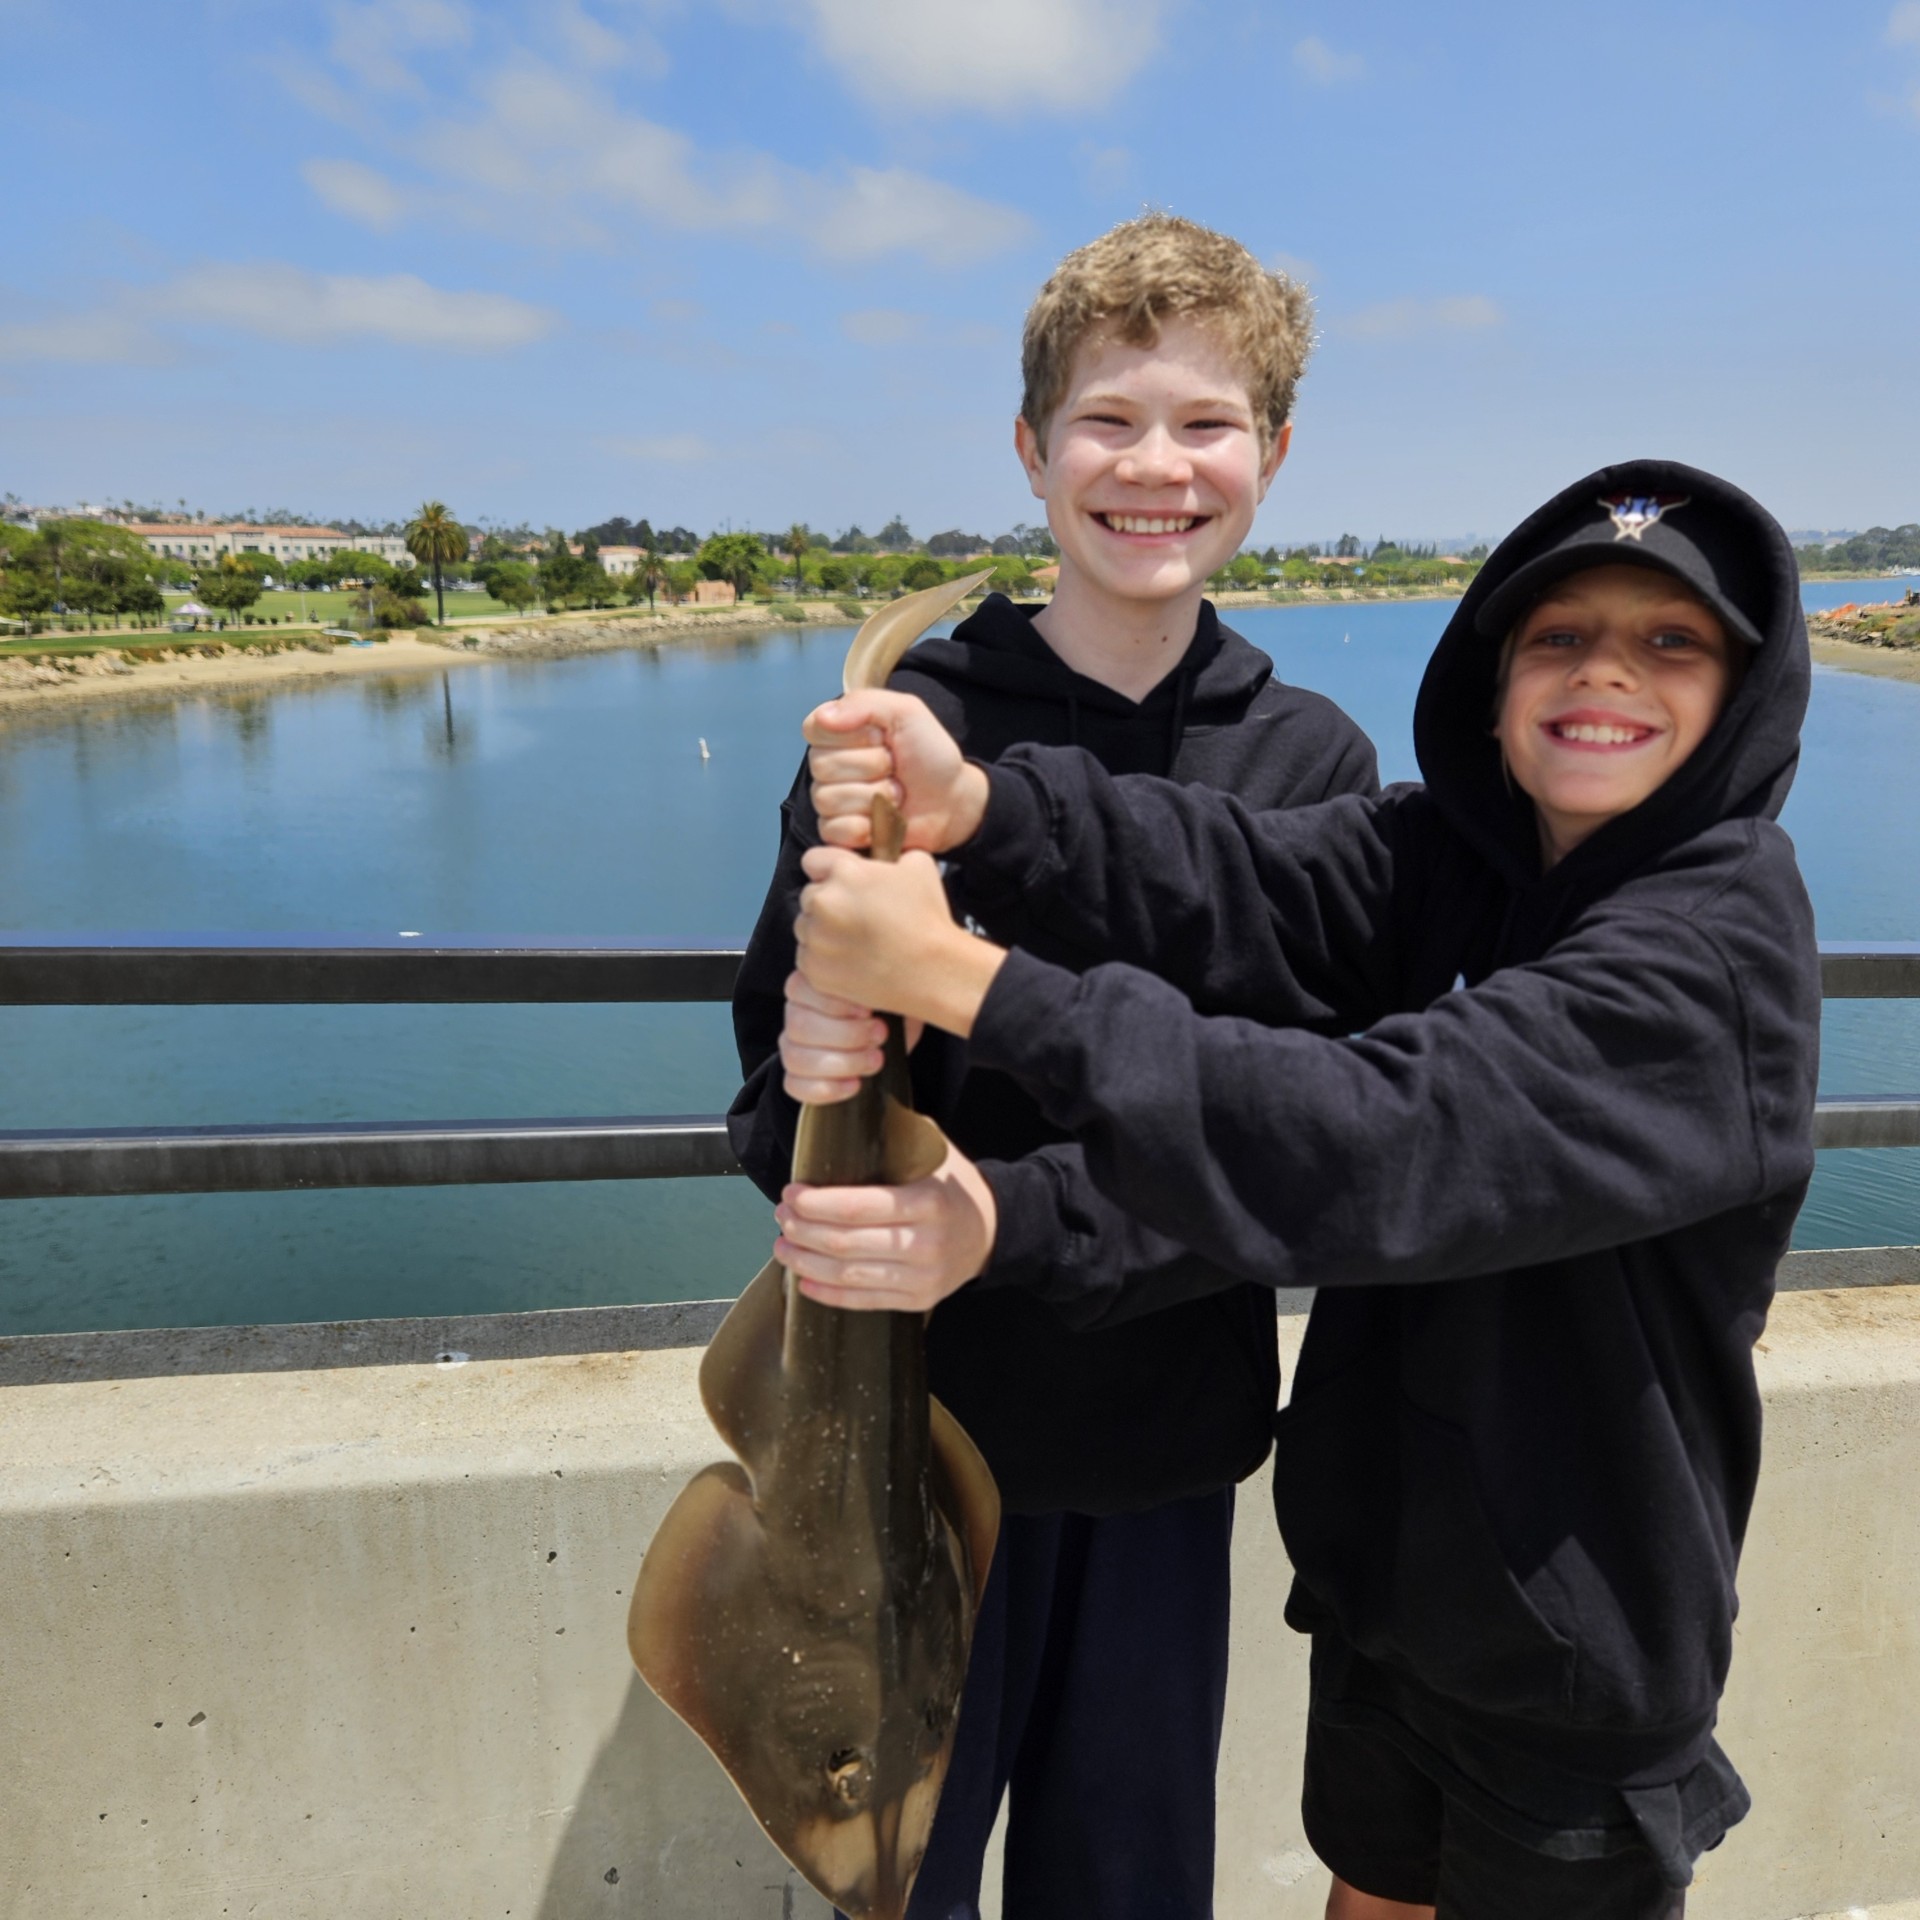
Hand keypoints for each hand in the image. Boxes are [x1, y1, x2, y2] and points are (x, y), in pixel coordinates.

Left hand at [774, 1142, 998, 1311]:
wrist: (992, 1231)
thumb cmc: (952, 1187)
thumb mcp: (933, 1152)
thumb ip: (894, 1139)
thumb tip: (839, 1124)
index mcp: (926, 1202)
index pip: (858, 1207)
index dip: (816, 1203)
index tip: (790, 1194)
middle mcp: (925, 1243)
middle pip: (846, 1243)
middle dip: (803, 1230)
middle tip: (782, 1217)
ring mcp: (922, 1277)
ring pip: (849, 1275)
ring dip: (806, 1262)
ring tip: (783, 1247)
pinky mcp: (918, 1301)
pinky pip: (864, 1301)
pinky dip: (829, 1292)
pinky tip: (805, 1281)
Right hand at [778, 970, 924, 1105]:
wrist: (890, 1038)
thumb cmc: (888, 1008)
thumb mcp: (889, 991)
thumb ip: (879, 986)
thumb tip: (885, 992)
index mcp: (809, 983)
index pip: (798, 989)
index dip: (833, 1003)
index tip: (868, 1010)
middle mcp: (794, 1012)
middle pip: (799, 1026)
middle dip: (846, 1035)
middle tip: (880, 1035)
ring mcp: (791, 1045)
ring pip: (795, 1059)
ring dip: (841, 1063)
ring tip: (875, 1060)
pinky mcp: (796, 1076)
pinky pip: (794, 1086)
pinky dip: (827, 1089)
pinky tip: (855, 1083)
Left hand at [796, 846, 1005, 1036]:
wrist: (930, 970)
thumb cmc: (927, 919)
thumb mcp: (918, 865)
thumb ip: (889, 853)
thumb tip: (881, 856)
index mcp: (843, 871)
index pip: (813, 860)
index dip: (828, 870)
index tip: (842, 882)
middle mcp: (823, 901)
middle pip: (810, 895)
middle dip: (829, 902)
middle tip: (857, 917)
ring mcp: (815, 937)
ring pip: (806, 927)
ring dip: (823, 931)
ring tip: (857, 941)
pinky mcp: (814, 969)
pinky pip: (807, 957)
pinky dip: (823, 959)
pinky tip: (852, 960)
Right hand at [805, 690, 989, 854]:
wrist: (951, 799)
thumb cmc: (928, 753)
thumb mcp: (906, 712)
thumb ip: (864, 703)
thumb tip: (824, 717)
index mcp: (837, 732)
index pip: (816, 730)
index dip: (854, 735)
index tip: (883, 738)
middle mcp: (826, 765)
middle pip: (822, 767)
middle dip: (872, 767)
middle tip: (895, 768)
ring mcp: (830, 801)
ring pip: (828, 799)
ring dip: (874, 797)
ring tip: (896, 794)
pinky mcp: (839, 832)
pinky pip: (833, 830)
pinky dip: (866, 826)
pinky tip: (885, 819)